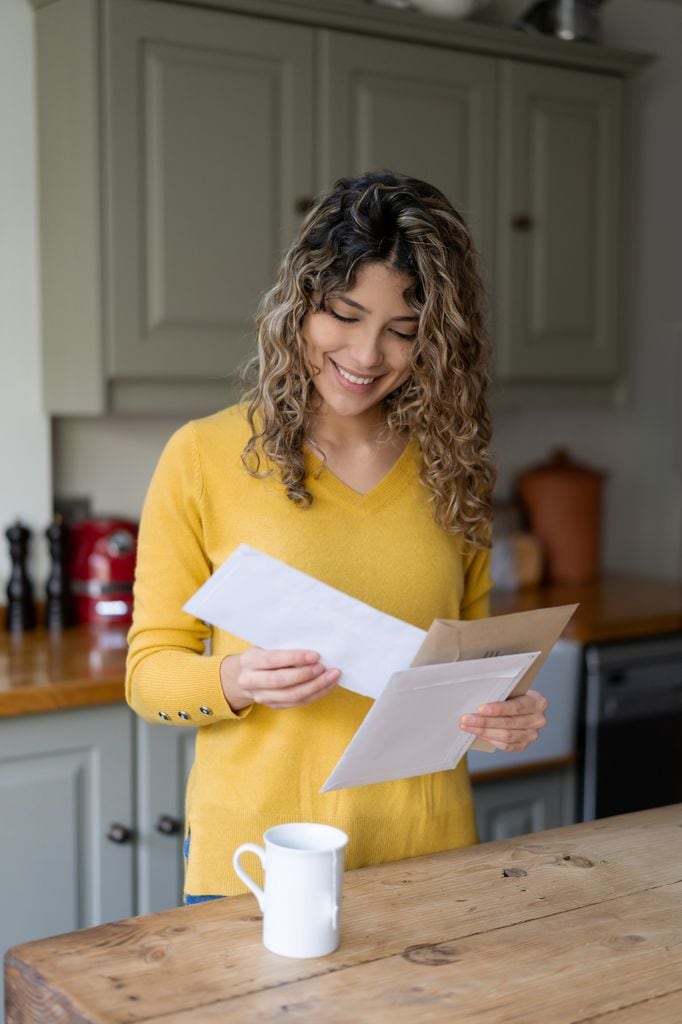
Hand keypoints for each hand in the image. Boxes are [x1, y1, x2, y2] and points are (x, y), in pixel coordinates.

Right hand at [220, 648, 339, 711]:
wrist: (245, 675)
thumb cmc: (262, 655)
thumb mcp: (265, 646)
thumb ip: (282, 647)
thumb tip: (313, 646)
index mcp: (249, 661)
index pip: (272, 660)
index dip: (294, 658)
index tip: (315, 655)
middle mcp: (251, 681)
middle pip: (281, 681)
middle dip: (305, 675)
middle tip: (324, 668)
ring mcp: (262, 697)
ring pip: (291, 696)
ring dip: (315, 687)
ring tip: (332, 676)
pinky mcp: (274, 706)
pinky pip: (297, 702)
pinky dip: (315, 694)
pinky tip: (327, 685)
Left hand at [459, 689, 547, 751]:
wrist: (517, 705)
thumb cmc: (512, 694)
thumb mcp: (510, 689)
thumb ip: (500, 692)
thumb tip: (476, 695)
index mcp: (538, 702)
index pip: (517, 707)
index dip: (498, 709)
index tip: (480, 709)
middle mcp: (538, 719)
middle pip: (509, 723)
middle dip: (485, 721)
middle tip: (466, 719)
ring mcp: (532, 734)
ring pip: (506, 736)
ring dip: (484, 731)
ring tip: (467, 726)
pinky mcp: (524, 745)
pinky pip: (506, 746)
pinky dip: (491, 740)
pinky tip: (478, 734)